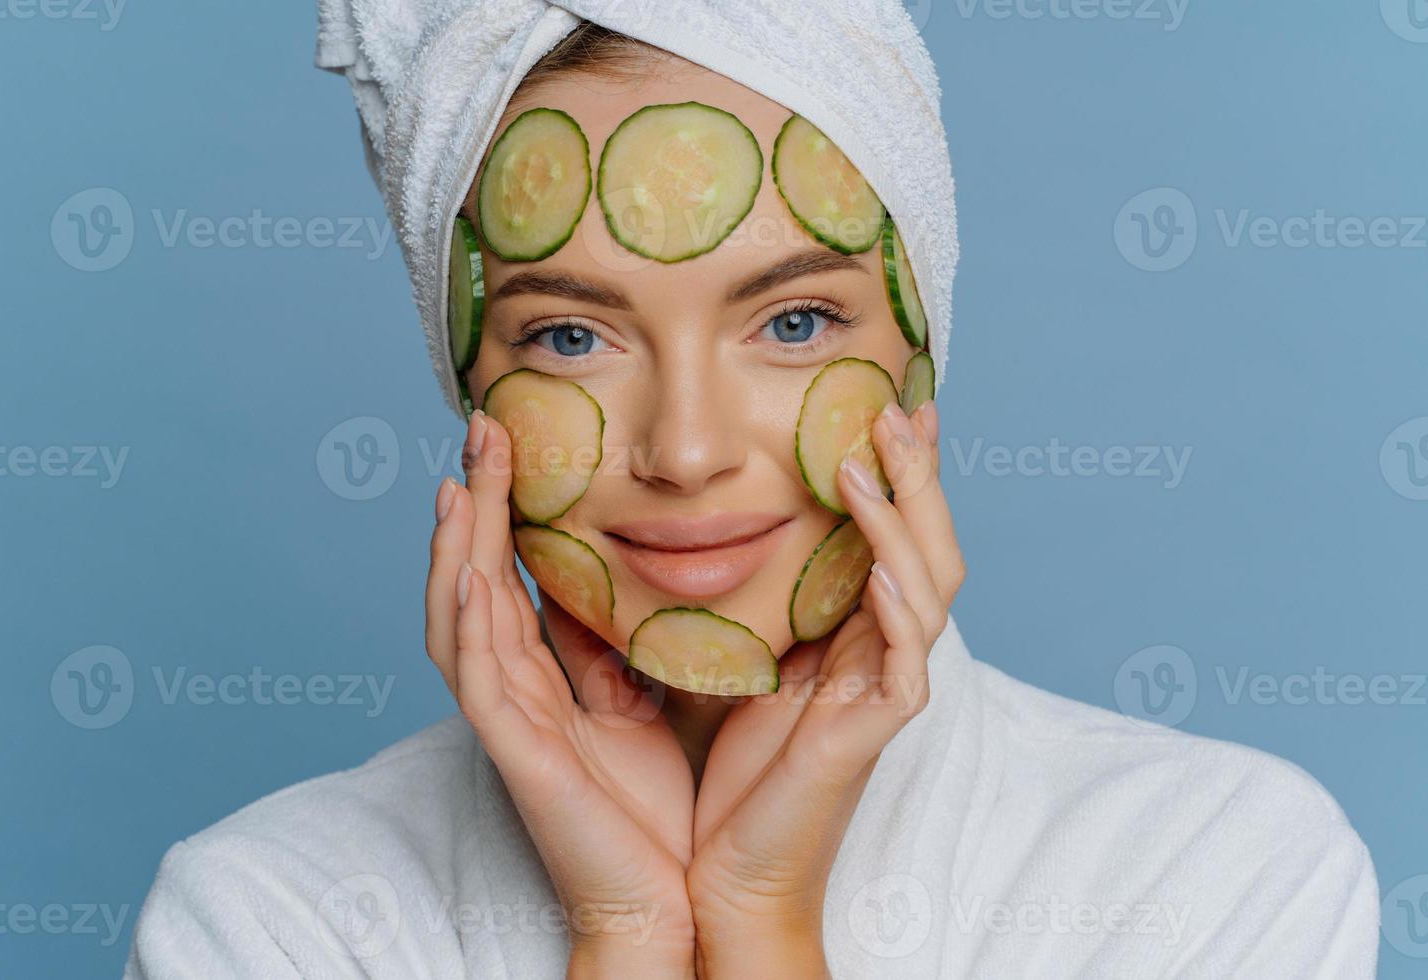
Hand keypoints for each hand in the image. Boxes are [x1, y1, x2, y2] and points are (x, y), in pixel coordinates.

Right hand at [425, 410, 696, 975]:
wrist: (668, 895)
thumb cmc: (652, 808)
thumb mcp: (636, 702)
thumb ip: (607, 646)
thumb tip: (609, 580)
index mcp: (540, 676)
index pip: (505, 574)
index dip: (498, 507)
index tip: (508, 437)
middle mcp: (512, 691)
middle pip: (471, 580)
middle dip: (471, 505)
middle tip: (478, 428)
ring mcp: (509, 724)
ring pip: (460, 622)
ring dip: (455, 550)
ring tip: (458, 483)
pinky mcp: (521, 760)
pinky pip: (483, 686)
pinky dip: (471, 630)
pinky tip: (472, 579)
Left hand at [685, 399, 962, 978]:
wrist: (723, 868)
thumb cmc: (724, 770)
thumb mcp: (730, 657)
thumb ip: (739, 596)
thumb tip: (700, 525)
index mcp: (856, 634)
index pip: (894, 536)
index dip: (901, 474)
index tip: (887, 404)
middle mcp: (885, 651)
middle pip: (931, 543)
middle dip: (920, 474)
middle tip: (898, 408)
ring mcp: (890, 687)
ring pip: (931, 582)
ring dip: (905, 514)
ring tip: (872, 456)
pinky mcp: (877, 725)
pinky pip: (907, 649)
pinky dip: (895, 595)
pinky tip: (872, 558)